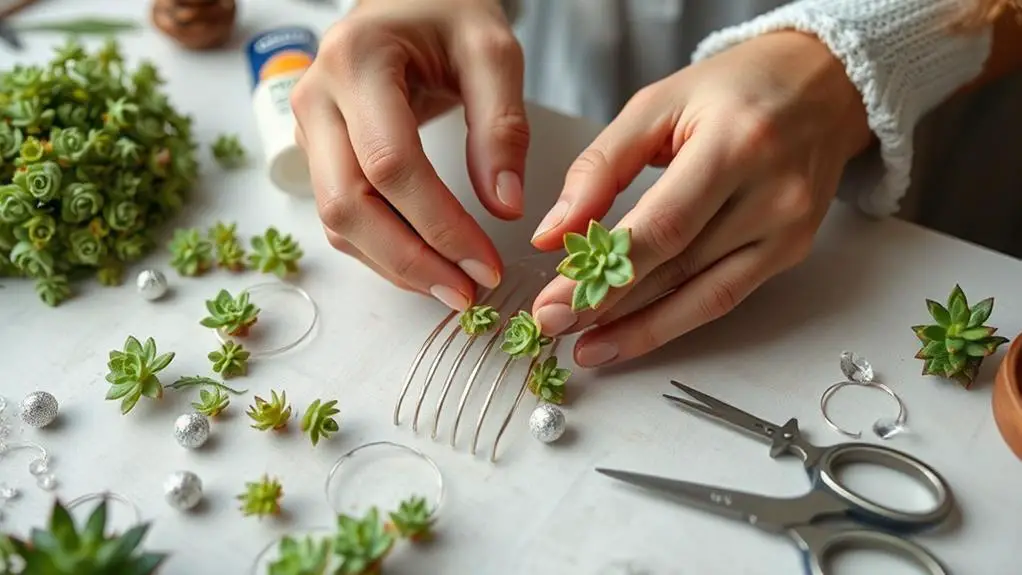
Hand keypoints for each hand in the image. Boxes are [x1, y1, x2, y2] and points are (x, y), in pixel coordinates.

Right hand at [290, 0, 529, 310]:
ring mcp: (308, 126)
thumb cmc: (446, 12)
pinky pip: (340, 214)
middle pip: (348, 204)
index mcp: (358, 63)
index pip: (391, 165)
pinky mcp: (315, 150)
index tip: (485, 263)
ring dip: (394, 264)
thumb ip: (502, 125)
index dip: (439, 225)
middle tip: (465, 293)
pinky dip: (381, 249)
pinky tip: (425, 264)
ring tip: (451, 287)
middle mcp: (317, 96)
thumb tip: (504, 208)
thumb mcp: (490, 50)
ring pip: (337, 219)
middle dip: (410, 261)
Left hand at [529, 31, 871, 366]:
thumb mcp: (656, 104)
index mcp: (735, 144)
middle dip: (609, 305)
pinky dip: (674, 320)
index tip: (552, 303)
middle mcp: (772, 194)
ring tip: (587, 347)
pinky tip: (633, 333)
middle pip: (679, 268)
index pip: (661, 226)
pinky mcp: (790, 252)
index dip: (603, 272)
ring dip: (640, 329)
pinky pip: (724, 297)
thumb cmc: (733, 89)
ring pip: (702, 298)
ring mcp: (788, 230)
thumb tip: (553, 234)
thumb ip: (600, 168)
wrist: (822, 84)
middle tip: (554, 326)